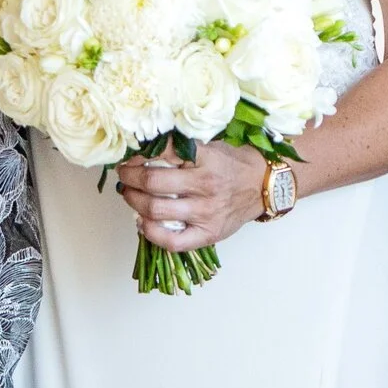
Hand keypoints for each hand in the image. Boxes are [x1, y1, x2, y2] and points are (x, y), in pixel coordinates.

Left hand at [114, 141, 269, 252]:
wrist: (263, 186)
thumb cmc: (233, 164)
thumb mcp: (211, 145)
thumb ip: (183, 147)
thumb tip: (144, 147)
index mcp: (206, 158)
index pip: (163, 151)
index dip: (139, 154)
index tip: (131, 155)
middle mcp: (205, 185)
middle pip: (152, 182)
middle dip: (130, 177)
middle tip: (124, 174)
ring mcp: (206, 213)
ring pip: (156, 210)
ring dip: (134, 201)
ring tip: (129, 194)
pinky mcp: (208, 234)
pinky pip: (172, 241)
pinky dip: (151, 233)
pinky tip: (142, 223)